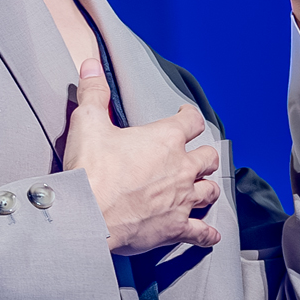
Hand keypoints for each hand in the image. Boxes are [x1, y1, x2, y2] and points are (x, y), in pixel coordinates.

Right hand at [62, 58, 221, 254]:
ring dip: (207, 187)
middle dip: (202, 155)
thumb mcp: (88, 122)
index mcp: (165, 139)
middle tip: (194, 155)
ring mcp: (182, 199)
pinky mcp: (176, 227)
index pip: (191, 121)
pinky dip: (206, 233)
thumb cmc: (91, 169)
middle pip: (207, 157)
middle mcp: (181, 168)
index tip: (185, 116)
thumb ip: (93, 92)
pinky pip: (201, 231)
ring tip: (202, 188)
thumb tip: (90, 64)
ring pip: (210, 190)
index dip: (189, 116)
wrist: (88, 215)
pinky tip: (211, 235)